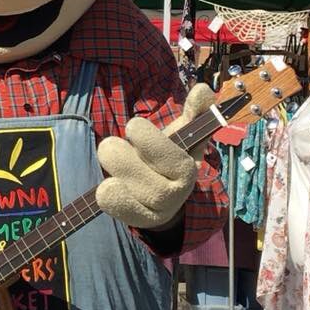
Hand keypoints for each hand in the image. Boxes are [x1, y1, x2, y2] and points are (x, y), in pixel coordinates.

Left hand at [96, 84, 214, 228]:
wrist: (163, 189)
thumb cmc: (166, 153)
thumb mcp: (180, 132)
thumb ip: (193, 112)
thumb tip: (202, 90)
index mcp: (188, 165)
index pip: (175, 160)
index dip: (152, 144)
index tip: (133, 125)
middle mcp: (180, 191)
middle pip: (154, 185)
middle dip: (127, 160)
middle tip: (110, 143)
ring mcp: (163, 208)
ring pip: (139, 196)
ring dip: (119, 173)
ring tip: (110, 154)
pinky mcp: (145, 220)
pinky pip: (129, 214)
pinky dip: (115, 201)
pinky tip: (107, 188)